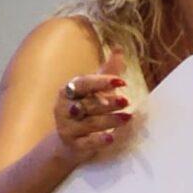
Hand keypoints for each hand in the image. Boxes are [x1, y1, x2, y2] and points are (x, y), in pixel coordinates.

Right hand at [53, 47, 132, 163]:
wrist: (69, 141)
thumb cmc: (86, 108)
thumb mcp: (96, 89)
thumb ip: (108, 71)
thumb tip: (119, 47)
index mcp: (69, 90)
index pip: (84, 83)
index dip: (101, 82)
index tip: (121, 81)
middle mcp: (65, 108)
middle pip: (87, 104)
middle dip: (108, 102)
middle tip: (126, 100)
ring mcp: (67, 127)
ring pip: (88, 123)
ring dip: (109, 120)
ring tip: (127, 117)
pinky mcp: (73, 144)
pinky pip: (86, 143)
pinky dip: (98, 140)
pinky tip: (112, 138)